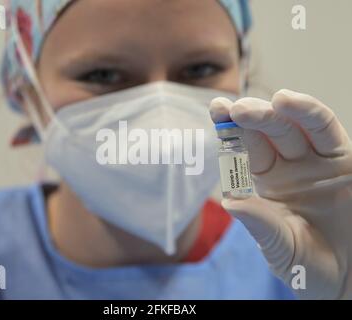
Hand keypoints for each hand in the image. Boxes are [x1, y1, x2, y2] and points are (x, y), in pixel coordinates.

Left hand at [210, 90, 351, 298]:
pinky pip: (327, 131)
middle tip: (236, 109)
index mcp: (266, 182)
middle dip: (251, 117)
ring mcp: (316, 162)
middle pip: (267, 132)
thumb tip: (229, 204)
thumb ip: (260, 226)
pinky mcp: (344, 161)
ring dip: (280, 111)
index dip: (229, 129)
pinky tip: (292, 103)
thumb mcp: (280, 248)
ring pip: (295, 127)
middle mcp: (289, 167)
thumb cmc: (309, 266)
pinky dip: (310, 114)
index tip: (216, 109)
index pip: (244, 149)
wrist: (349, 278)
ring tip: (266, 102)